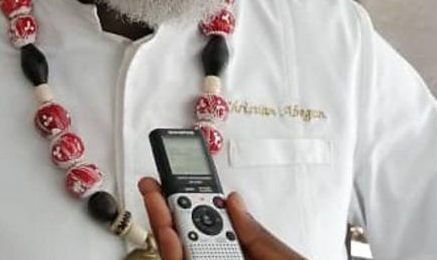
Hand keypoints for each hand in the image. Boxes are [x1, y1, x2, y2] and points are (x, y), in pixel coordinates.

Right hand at [137, 177, 306, 259]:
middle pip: (186, 242)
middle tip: (154, 189)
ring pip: (178, 257)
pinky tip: (170, 237)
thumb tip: (233, 202)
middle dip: (167, 211)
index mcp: (245, 259)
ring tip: (157, 204)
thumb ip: (255, 233)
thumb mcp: (281, 259)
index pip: (212, 229)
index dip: (191, 204)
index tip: (177, 184)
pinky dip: (172, 254)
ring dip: (164, 229)